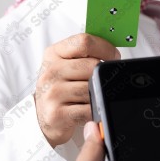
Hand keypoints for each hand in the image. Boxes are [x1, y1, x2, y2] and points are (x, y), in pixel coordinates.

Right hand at [34, 33, 119, 147]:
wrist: (46, 118)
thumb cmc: (62, 88)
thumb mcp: (67, 64)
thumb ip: (86, 53)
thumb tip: (113, 52)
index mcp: (53, 54)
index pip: (84, 42)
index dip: (105, 48)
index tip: (113, 56)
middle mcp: (50, 72)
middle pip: (92, 65)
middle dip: (103, 74)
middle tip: (102, 81)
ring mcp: (52, 93)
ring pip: (92, 87)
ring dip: (98, 94)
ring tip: (92, 96)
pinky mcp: (56, 114)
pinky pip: (89, 109)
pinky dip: (95, 110)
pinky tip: (89, 109)